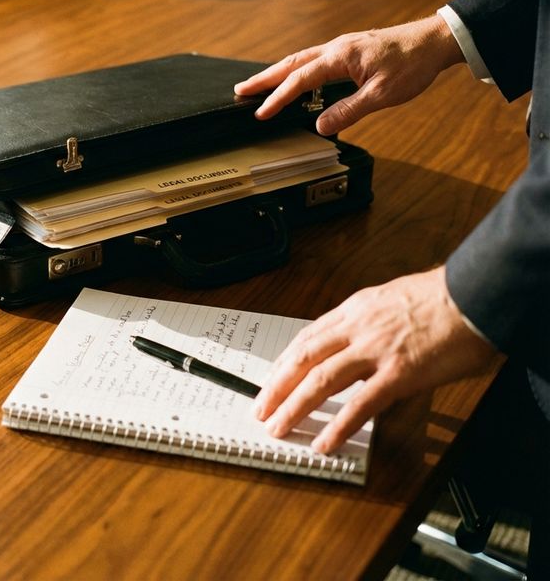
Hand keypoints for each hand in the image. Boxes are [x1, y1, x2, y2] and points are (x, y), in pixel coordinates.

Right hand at [234, 14, 463, 135]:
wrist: (435, 41)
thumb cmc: (413, 64)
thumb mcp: (383, 94)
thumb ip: (350, 110)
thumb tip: (321, 125)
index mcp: (341, 56)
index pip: (300, 79)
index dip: (278, 97)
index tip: (261, 112)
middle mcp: (336, 47)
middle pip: (291, 63)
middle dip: (264, 78)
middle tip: (240, 90)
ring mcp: (342, 47)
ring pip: (301, 60)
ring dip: (277, 72)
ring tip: (258, 85)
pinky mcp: (349, 50)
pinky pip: (314, 60)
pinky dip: (297, 70)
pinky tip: (295, 79)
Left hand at [253, 266, 498, 454]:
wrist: (475, 294)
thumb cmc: (443, 297)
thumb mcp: (393, 300)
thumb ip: (372, 322)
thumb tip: (361, 343)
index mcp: (356, 309)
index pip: (308, 337)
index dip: (285, 361)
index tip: (271, 379)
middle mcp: (357, 328)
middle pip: (304, 358)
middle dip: (277, 386)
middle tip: (261, 408)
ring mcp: (376, 351)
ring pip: (321, 380)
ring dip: (294, 407)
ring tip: (278, 428)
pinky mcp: (400, 374)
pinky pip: (361, 404)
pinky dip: (339, 425)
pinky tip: (325, 443)